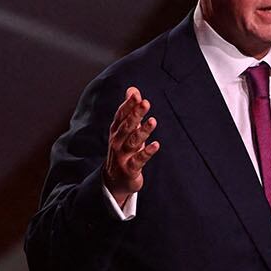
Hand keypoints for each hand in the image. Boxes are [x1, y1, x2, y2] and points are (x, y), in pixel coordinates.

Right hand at [104, 86, 158, 206]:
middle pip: (127, 126)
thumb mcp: (124, 130)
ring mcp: (122, 155)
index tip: (136, 94)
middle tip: (145, 103)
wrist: (114, 181)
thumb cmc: (122, 151)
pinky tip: (156, 145)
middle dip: (135, 114)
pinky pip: (139, 159)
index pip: (121, 115)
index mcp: (116, 131)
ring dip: (143, 131)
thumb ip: (130, 110)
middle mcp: (117, 142)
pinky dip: (147, 152)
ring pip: (133, 141)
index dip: (128, 105)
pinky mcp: (130, 168)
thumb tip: (132, 89)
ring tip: (153, 121)